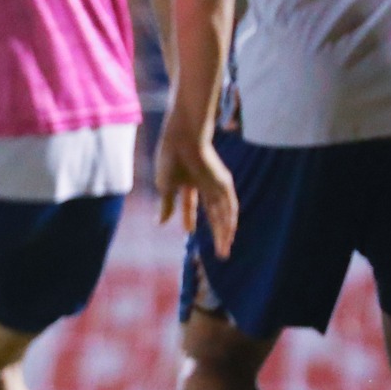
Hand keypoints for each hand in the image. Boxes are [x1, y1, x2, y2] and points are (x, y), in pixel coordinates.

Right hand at [154, 118, 238, 254]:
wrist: (182, 138)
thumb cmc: (170, 158)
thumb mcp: (165, 186)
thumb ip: (167, 205)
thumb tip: (160, 224)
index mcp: (188, 182)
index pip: (191, 204)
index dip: (189, 217)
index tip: (188, 231)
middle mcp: (205, 184)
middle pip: (213, 213)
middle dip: (215, 232)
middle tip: (218, 251)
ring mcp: (215, 184)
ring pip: (223, 213)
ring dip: (225, 232)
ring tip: (224, 250)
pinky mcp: (224, 183)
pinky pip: (229, 206)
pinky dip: (230, 221)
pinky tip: (229, 234)